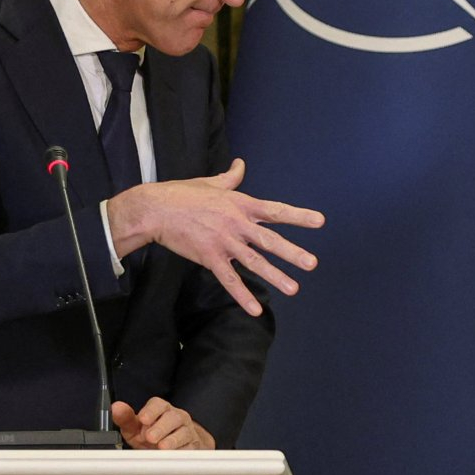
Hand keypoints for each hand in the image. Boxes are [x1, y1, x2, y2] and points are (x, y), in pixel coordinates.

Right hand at [106, 158, 325, 315]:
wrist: (155, 210)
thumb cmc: (182, 194)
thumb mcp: (210, 182)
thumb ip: (231, 178)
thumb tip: (241, 164)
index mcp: (240, 204)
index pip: (275, 211)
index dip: (298, 216)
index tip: (320, 222)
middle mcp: (237, 224)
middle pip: (270, 240)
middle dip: (293, 253)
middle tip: (312, 264)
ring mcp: (224, 242)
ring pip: (254, 263)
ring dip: (275, 276)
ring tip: (294, 288)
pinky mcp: (209, 258)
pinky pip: (229, 280)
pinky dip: (243, 296)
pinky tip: (256, 310)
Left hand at [111, 397, 215, 449]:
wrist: (170, 448)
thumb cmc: (151, 435)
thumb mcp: (135, 428)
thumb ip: (125, 418)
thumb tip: (116, 407)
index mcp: (161, 409)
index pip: (158, 404)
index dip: (151, 411)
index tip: (143, 420)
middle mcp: (176, 417)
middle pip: (173, 417)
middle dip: (161, 427)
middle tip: (150, 437)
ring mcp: (186, 430)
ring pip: (184, 432)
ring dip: (172, 440)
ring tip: (161, 447)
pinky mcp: (193, 445)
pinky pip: (190, 448)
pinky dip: (181, 452)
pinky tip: (172, 455)